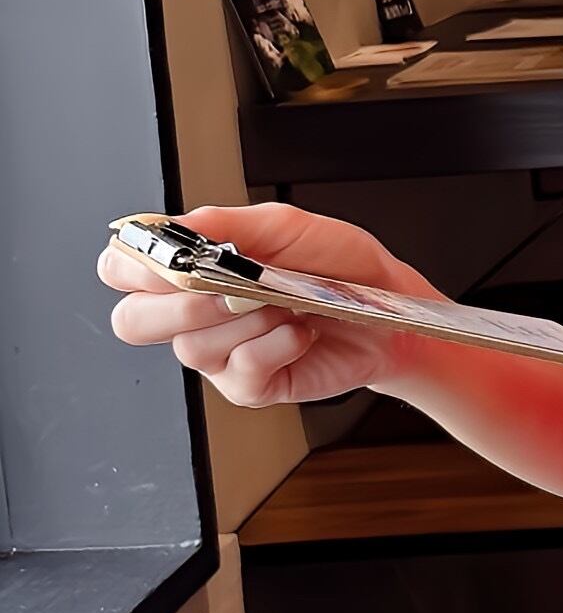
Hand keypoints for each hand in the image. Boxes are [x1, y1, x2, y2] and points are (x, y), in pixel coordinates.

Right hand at [97, 203, 433, 408]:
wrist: (391, 306)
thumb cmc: (340, 265)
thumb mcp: (287, 227)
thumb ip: (226, 225)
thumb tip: (173, 227)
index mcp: (192, 268)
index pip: (122, 271)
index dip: (132, 268)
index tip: (169, 260)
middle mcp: (196, 314)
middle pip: (132, 321)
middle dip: (176, 304)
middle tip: (225, 288)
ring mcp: (219, 354)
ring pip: (190, 347)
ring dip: (244, 319)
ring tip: (285, 304)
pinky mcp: (249, 386)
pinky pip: (237, 371)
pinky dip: (274, 345)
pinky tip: (299, 331)